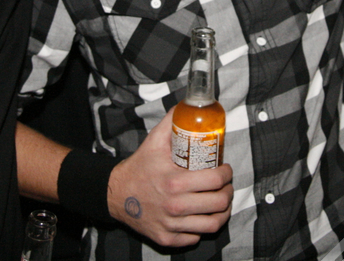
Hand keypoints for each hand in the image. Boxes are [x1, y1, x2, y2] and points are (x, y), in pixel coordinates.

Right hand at [107, 107, 233, 246]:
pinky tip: (202, 216)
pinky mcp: (167, 238)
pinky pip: (195, 236)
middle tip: (226, 186)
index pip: (215, 180)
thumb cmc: (139, 167)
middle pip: (218, 203)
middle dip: (228, 192)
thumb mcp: (154, 141)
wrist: (115, 194)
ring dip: (222, 212)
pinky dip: (202, 227)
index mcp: (174, 181)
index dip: (227, 174)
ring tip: (221, 203)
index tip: (225, 169)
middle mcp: (175, 206)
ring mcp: (172, 225)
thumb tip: (188, 104)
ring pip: (212, 224)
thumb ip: (172, 122)